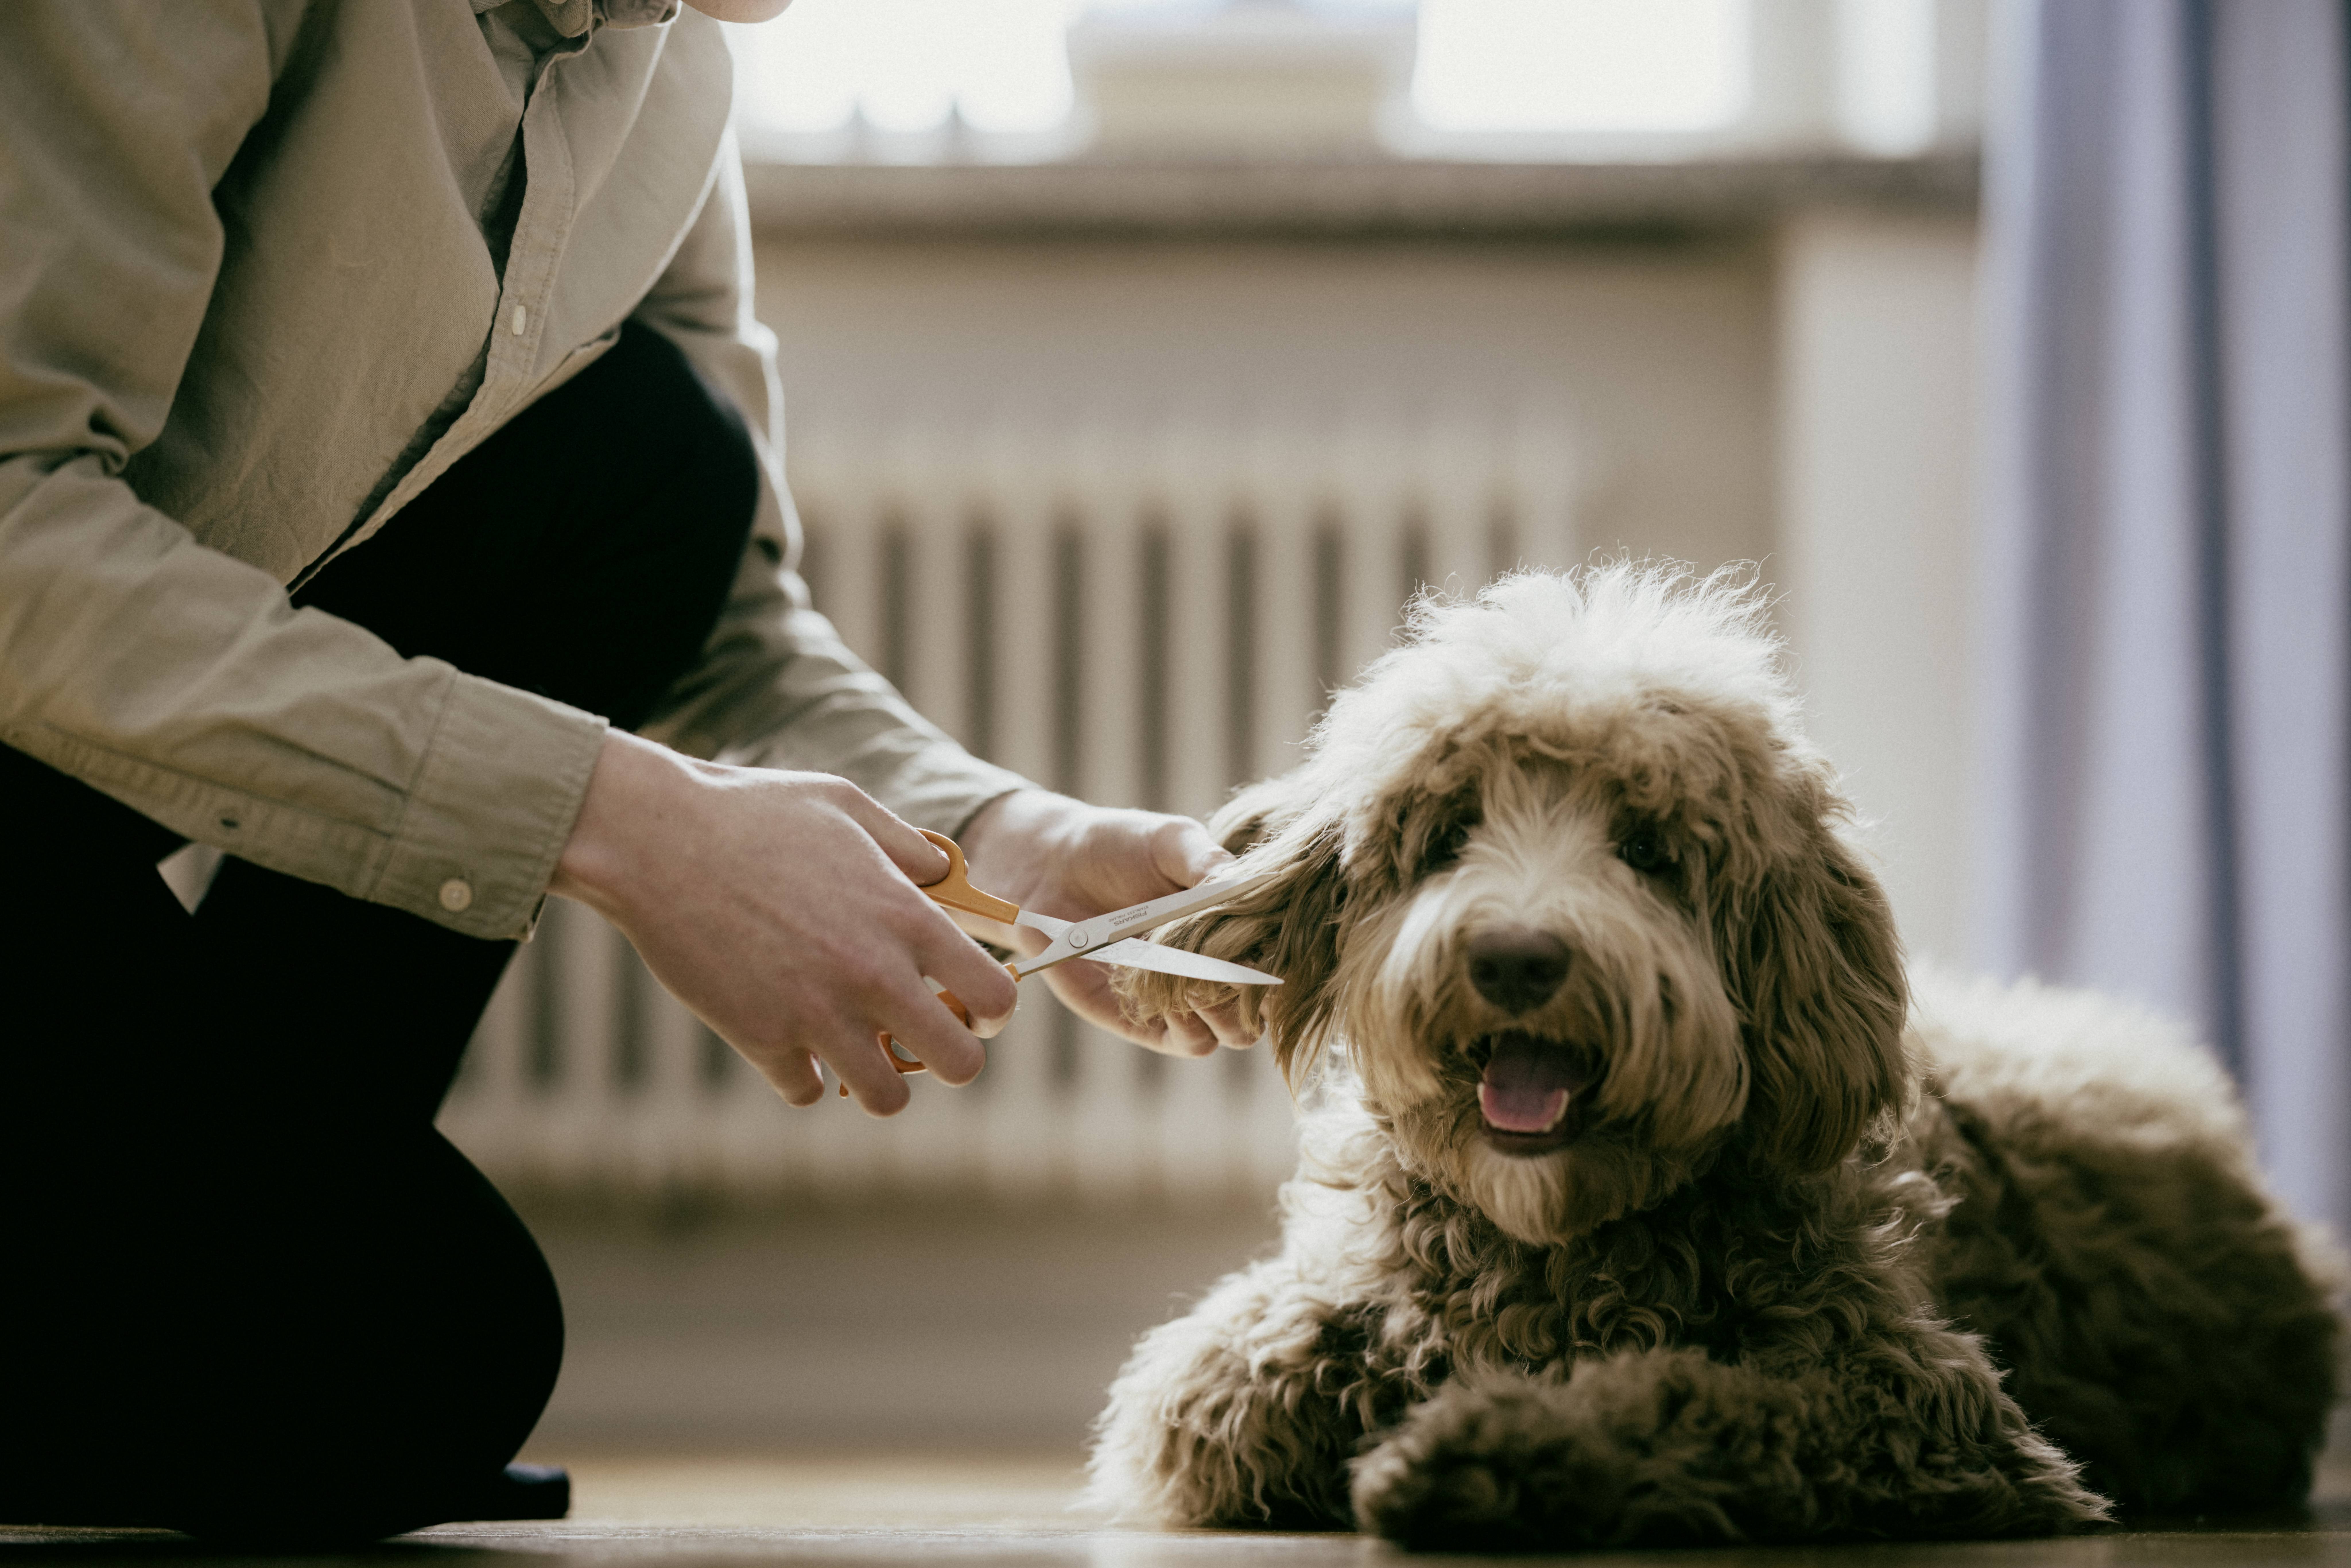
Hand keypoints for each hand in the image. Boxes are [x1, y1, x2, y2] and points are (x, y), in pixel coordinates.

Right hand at [548, 732, 1016, 1114]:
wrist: (658, 839)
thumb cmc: (754, 812)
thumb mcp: (848, 807)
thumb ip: (909, 848)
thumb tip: (945, 874)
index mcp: (906, 917)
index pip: (995, 994)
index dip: (994, 1009)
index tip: (975, 1006)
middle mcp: (872, 973)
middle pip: (959, 1063)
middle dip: (951, 1059)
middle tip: (925, 1040)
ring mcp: (816, 1013)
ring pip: (886, 1097)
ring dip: (879, 1080)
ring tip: (860, 1050)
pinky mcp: (761, 1038)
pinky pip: (805, 1091)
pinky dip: (802, 1075)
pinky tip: (790, 1041)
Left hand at [956, 789, 1259, 1055]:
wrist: (1053, 867)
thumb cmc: (1120, 847)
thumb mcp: (1171, 841)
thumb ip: (1210, 864)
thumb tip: (1246, 890)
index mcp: (1236, 927)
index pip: (1280, 960)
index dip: (1278, 957)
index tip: (1258, 938)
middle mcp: (1217, 969)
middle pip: (1264, 1008)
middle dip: (1252, 991)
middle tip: (1222, 960)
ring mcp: (1184, 1000)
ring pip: (1233, 1034)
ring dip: (1223, 1009)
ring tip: (1189, 972)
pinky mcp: (1145, 1021)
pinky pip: (1190, 1043)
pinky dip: (1190, 1023)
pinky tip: (1164, 988)